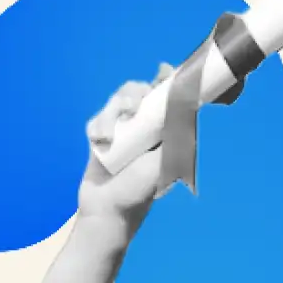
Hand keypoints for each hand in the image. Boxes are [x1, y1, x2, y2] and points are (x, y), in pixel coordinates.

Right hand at [76, 64, 175, 234]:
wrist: (108, 210)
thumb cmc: (141, 191)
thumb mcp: (165, 162)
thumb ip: (173, 135)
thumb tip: (186, 107)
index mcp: (164, 131)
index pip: (166, 97)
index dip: (166, 81)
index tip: (164, 71)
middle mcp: (143, 127)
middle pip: (138, 91)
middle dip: (134, 93)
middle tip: (134, 107)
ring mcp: (121, 130)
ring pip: (116, 101)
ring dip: (112, 113)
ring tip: (110, 136)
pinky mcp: (100, 135)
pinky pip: (97, 119)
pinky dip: (98, 127)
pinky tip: (101, 142)